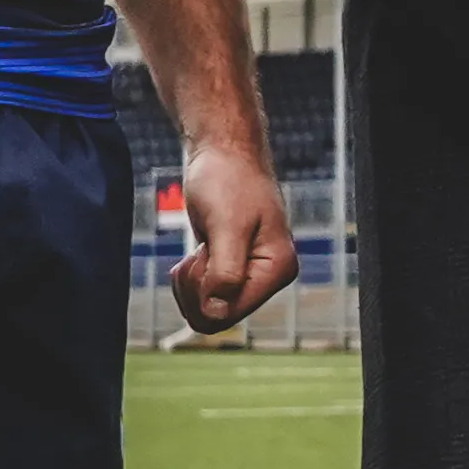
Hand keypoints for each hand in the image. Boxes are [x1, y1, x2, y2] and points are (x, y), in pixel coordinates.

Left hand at [167, 138, 301, 336]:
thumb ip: (225, 271)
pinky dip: (191, 278)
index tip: (199, 258)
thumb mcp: (225, 225)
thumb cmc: (227, 179)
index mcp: (277, 270)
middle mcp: (269, 277)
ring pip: (208, 308)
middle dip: (196, 289)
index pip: (230, 313)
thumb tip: (216, 312)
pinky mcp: (233, 268)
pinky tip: (198, 251)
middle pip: (218, 316)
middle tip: (197, 254)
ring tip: (198, 249)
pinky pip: (204, 295)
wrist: (222, 152)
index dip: (203, 294)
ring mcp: (251, 274)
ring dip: (191, 283)